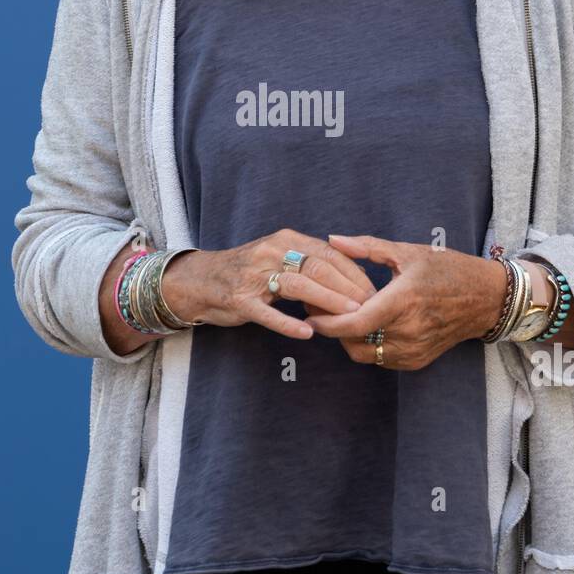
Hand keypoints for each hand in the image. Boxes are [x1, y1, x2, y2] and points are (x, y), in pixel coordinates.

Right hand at [160, 228, 377, 340]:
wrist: (200, 280)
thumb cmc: (248, 272)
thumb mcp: (279, 257)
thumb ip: (309, 264)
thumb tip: (350, 279)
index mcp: (286, 240)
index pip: (329, 253)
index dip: (354, 273)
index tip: (373, 291)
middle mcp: (271, 252)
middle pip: (318, 267)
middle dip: (348, 288)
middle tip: (369, 307)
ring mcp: (254, 276)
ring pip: (297, 286)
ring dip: (327, 301)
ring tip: (349, 316)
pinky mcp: (239, 299)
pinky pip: (267, 312)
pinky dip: (288, 323)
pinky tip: (307, 333)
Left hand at [301, 233, 506, 369]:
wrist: (487, 298)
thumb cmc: (448, 270)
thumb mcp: (408, 252)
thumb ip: (367, 247)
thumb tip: (332, 239)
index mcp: (404, 301)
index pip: (355, 324)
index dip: (327, 323)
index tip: (308, 314)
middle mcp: (409, 330)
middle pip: (354, 341)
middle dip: (332, 328)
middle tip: (317, 308)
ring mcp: (414, 350)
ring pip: (364, 354)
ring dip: (348, 338)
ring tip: (341, 316)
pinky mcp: (417, 360)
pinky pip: (381, 359)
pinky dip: (367, 345)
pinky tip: (365, 325)